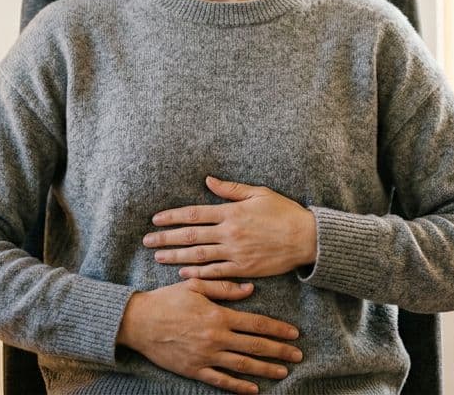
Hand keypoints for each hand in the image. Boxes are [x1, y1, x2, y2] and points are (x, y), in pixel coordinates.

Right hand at [117, 278, 301, 394]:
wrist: (139, 322)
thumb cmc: (167, 300)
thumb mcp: (195, 286)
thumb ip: (224, 288)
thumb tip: (250, 289)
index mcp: (218, 316)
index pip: (256, 323)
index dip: (277, 329)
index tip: (294, 334)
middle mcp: (216, 338)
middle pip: (254, 346)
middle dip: (279, 352)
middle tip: (298, 356)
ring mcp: (206, 356)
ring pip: (242, 366)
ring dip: (265, 370)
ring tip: (283, 372)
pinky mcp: (194, 370)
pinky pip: (221, 381)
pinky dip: (239, 387)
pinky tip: (253, 390)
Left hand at [143, 176, 316, 279]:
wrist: (306, 238)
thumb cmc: (284, 213)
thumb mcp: (259, 193)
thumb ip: (231, 189)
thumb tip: (208, 180)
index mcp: (231, 212)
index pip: (194, 214)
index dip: (173, 217)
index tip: (156, 219)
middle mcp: (229, 233)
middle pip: (190, 236)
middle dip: (166, 238)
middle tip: (147, 241)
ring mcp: (235, 252)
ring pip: (199, 255)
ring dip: (176, 256)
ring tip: (158, 257)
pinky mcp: (244, 269)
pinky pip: (216, 273)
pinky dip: (198, 273)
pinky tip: (183, 274)